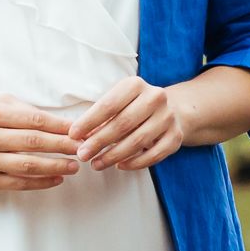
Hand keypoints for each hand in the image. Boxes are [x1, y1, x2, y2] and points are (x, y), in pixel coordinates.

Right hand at [0, 94, 79, 192]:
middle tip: (84, 148)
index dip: (60, 126)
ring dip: (55, 166)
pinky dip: (39, 183)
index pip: (34, 120)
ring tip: (74, 166)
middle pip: (33, 142)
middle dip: (63, 146)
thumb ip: (24, 110)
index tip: (80, 130)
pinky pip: (16, 183)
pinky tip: (56, 179)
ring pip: (26, 166)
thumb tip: (60, 121)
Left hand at [68, 76, 185, 171]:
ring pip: (138, 141)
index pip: (109, 104)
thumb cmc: (133, 107)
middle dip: (99, 142)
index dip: (89, 121)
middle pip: (123, 123)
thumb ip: (99, 117)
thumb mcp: (117, 103)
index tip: (73, 135)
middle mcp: (156, 97)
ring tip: (96, 164)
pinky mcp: (176, 136)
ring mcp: (168, 117)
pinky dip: (135, 163)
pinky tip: (120, 166)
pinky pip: (154, 154)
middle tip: (82, 155)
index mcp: (137, 84)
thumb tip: (80, 137)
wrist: (171, 109)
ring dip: (113, 156)